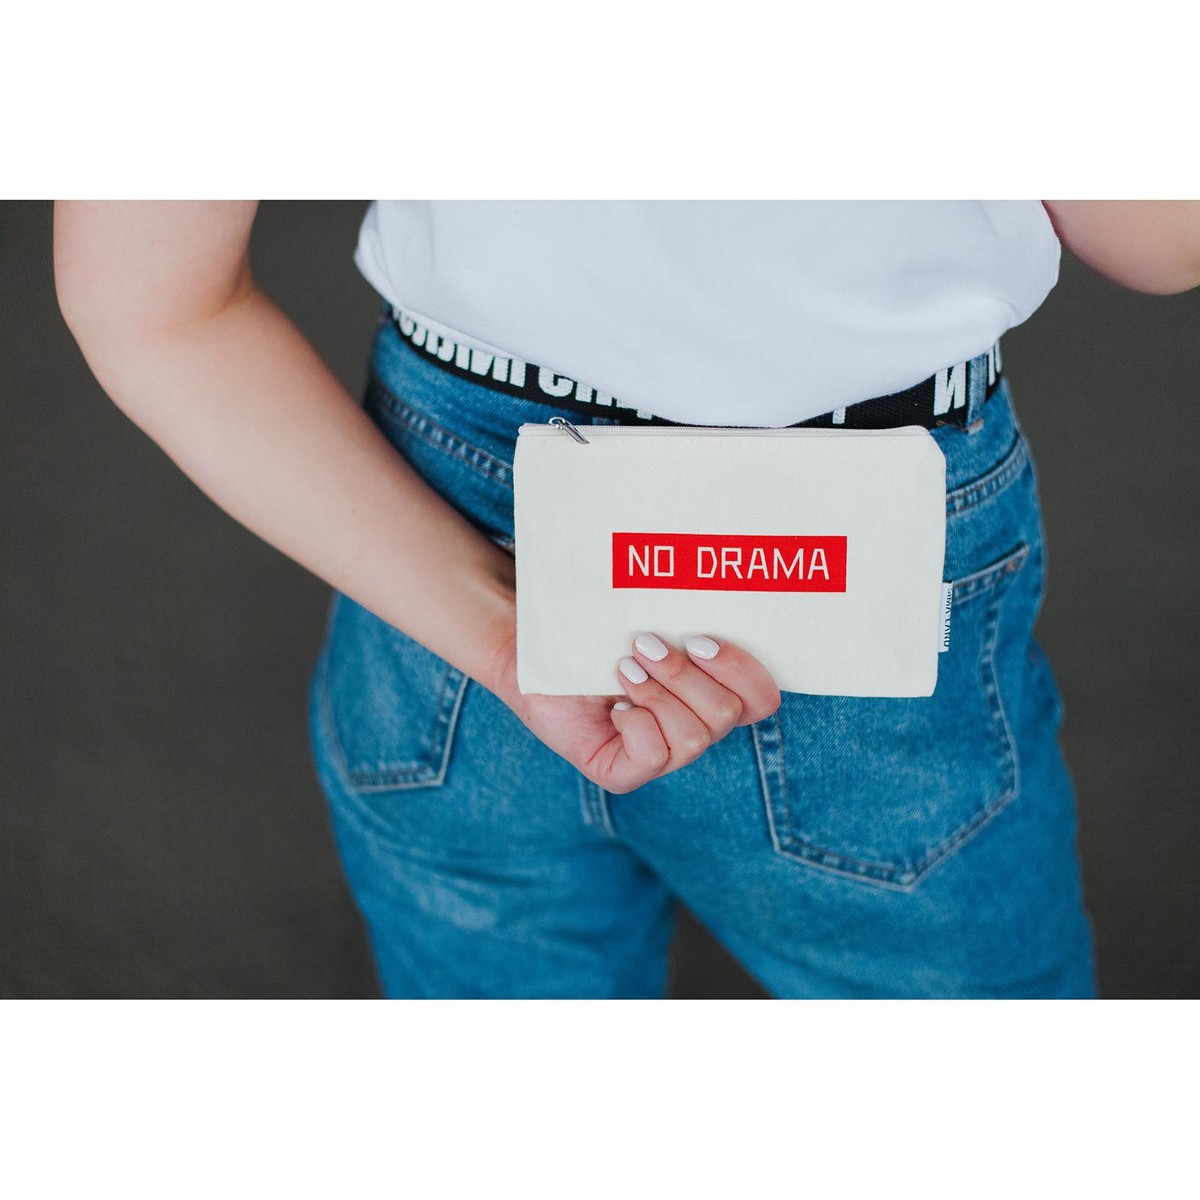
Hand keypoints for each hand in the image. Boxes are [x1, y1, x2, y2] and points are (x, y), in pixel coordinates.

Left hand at [488, 630, 780, 794]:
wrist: (533, 642)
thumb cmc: (595, 626)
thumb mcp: (653, 617)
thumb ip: (692, 621)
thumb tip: (718, 611)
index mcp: (710, 693)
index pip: (762, 699)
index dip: (742, 670)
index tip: (698, 638)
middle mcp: (692, 728)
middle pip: (727, 714)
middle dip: (683, 674)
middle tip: (643, 645)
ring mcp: (658, 756)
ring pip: (693, 737)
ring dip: (655, 693)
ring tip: (623, 669)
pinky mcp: (620, 773)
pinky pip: (651, 757)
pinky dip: (633, 722)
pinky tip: (611, 705)